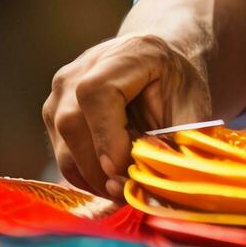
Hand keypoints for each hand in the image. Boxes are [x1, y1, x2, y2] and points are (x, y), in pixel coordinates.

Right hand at [42, 32, 212, 198]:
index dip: (105, 135)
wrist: (158, 66)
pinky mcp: (53, 115)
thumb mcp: (191, 109)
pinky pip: (63, 156)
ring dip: (94, 178)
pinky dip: (86, 177)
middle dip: (100, 168)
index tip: (120, 169)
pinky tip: (112, 182)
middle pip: (72, 123)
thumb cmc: (178, 87)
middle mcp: (81, 70)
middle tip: (129, 191)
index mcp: (124, 55)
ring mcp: (60, 92)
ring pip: (63, 147)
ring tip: (126, 188)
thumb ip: (173, 141)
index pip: (96, 93)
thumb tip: (145, 178)